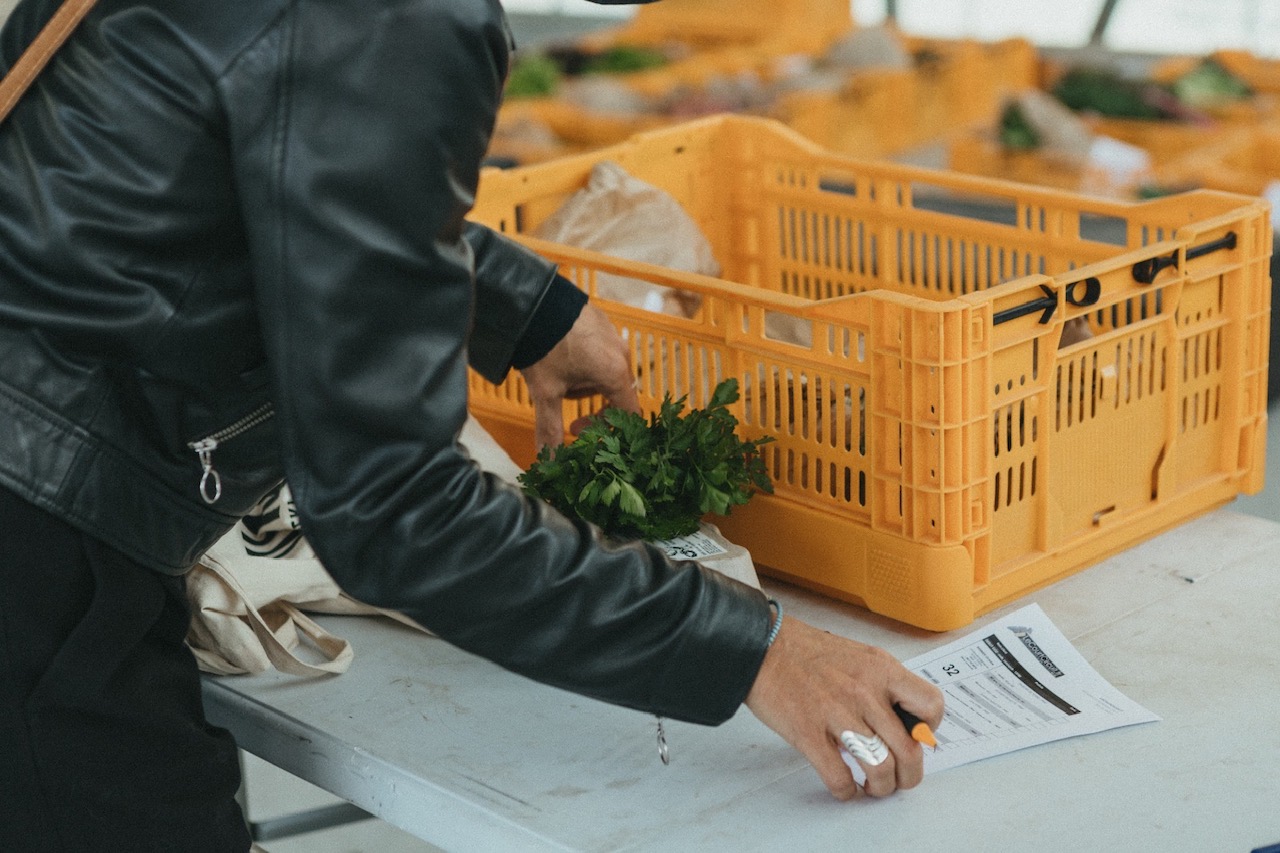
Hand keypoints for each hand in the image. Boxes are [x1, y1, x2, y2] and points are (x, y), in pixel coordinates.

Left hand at [519, 302, 639, 449]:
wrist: (532, 302)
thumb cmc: (544, 346)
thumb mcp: (546, 392)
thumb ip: (551, 428)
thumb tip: (549, 460)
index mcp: (615, 374)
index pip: (628, 414)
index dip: (606, 430)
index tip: (578, 430)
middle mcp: (621, 353)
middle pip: (615, 393)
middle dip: (588, 403)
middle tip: (561, 401)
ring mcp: (613, 335)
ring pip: (604, 371)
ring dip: (583, 381)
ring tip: (555, 373)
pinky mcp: (601, 322)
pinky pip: (599, 351)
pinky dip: (583, 360)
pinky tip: (559, 355)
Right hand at [745, 617, 943, 800]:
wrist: (763, 647)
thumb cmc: (807, 652)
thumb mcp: (859, 656)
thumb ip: (884, 684)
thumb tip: (901, 722)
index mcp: (880, 670)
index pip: (930, 705)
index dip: (929, 730)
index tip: (917, 738)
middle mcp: (864, 692)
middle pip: (908, 750)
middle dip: (909, 776)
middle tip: (902, 779)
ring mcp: (836, 714)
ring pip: (879, 768)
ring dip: (881, 788)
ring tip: (874, 787)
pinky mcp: (808, 734)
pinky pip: (838, 777)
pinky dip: (846, 791)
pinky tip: (846, 787)